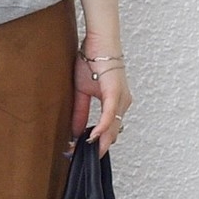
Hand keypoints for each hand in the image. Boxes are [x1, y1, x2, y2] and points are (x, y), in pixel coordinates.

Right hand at [69, 40, 131, 160]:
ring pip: (113, 128)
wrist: (98, 42)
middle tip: (79, 156)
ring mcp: (121, 99)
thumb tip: (76, 130)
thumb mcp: (82, 92)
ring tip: (83, 151)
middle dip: (96, 147)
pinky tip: (93, 138)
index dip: (97, 143)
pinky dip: (102, 128)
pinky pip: (110, 116)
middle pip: (112, 133)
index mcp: (116, 103)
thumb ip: (81, 112)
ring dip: (98, 142)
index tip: (82, 152)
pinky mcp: (116, 94)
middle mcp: (122, 103)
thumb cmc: (92, 61)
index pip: (108, 129)